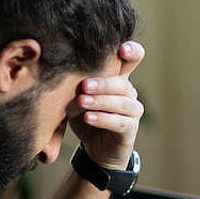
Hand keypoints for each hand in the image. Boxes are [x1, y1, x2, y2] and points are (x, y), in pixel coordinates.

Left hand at [68, 41, 144, 169]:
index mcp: (118, 79)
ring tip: (82, 102)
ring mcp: (132, 111)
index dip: (132, 51)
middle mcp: (129, 92)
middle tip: (83, 85)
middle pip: (122, 83)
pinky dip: (103, 119)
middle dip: (102, 83)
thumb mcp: (78, 98)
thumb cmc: (87, 116)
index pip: (133, 59)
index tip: (122, 49)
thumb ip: (77, 87)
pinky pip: (120, 122)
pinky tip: (89, 117)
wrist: (96, 149)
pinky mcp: (130, 129)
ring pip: (122, 102)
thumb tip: (66, 78)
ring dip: (100, 101)